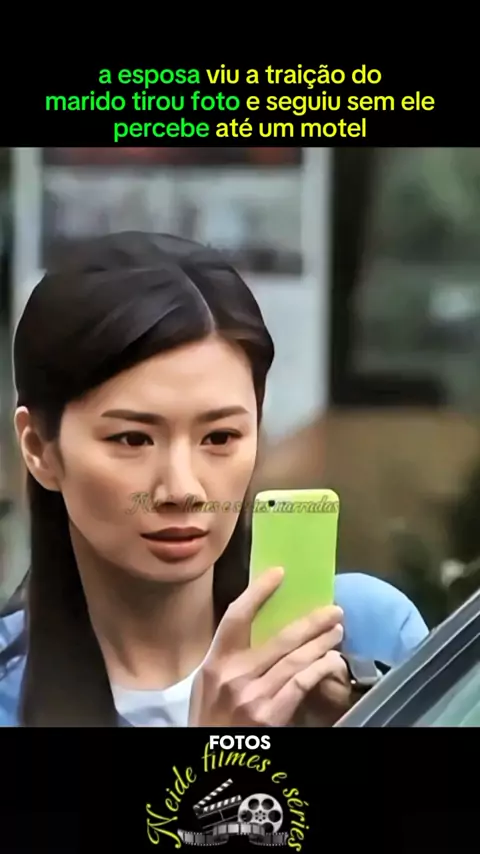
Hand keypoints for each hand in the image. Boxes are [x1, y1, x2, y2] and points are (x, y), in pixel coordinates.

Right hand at [189, 567, 343, 726]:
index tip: (279, 574)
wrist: (211, 760)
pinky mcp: (270, 716)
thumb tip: (262, 629)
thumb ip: (230, 659)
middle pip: (279, 639)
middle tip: (333, 610)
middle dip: (311, 622)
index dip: (258, 592)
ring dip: (321, 644)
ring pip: (295, 660)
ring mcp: (253, 696)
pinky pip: (300, 684)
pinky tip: (331, 661)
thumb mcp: (208, 685)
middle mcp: (234, 675)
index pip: (236, 617)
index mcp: (215, 662)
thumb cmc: (210, 720)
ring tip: (338, 633)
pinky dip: (319, 669)